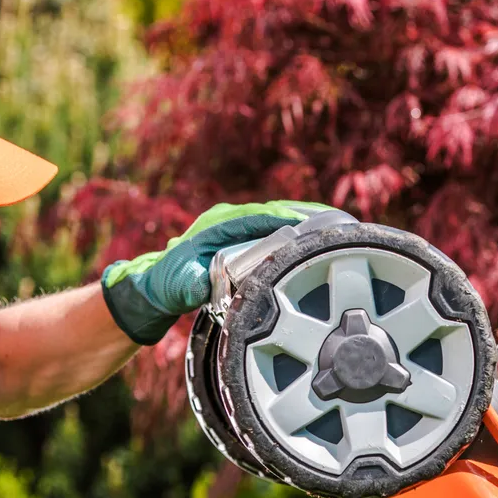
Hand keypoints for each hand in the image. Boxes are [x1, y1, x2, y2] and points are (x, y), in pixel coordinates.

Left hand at [101, 200, 338, 343]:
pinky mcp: (244, 237)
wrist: (155, 286)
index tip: (318, 226)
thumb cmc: (167, 284)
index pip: (262, 216)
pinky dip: (299, 230)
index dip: (291, 220)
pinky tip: (320, 238)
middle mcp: (230, 219)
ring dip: (308, 221)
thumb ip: (189, 285)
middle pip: (278, 212)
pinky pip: (276, 229)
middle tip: (343, 224)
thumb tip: (202, 283)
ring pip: (280, 218)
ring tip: (341, 227)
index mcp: (219, 224)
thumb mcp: (177, 286)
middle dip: (310, 216)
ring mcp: (238, 226)